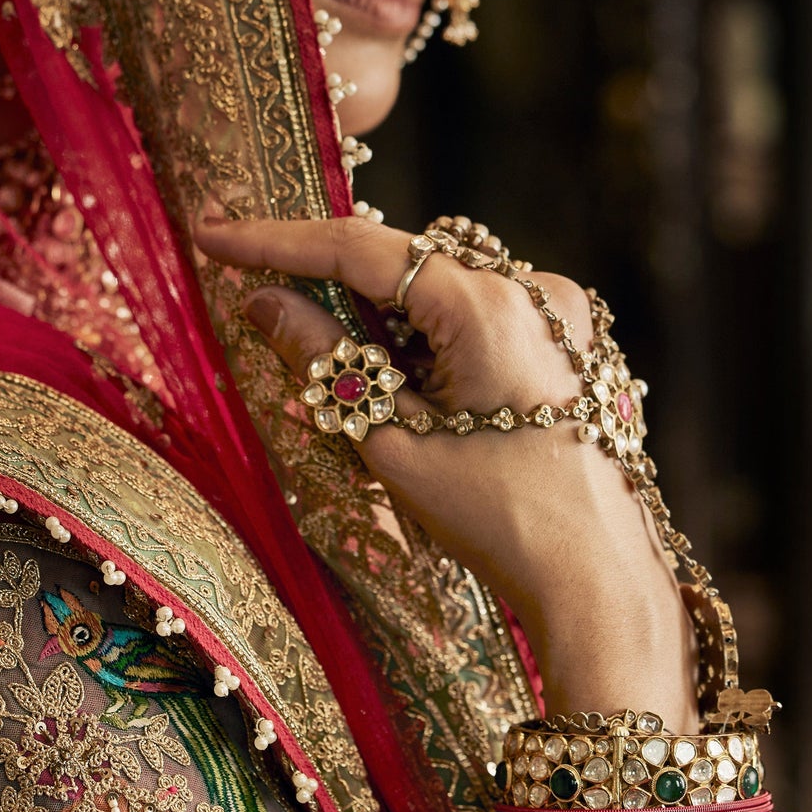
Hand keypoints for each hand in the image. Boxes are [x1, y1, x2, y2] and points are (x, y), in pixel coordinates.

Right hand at [193, 214, 693, 720]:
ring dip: (387, 320)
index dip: (278, 241)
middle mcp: (531, 289)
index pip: (361, 249)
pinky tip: (423, 398)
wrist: (596, 577)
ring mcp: (558, 310)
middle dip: (334, 286)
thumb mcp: (394, 442)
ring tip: (375, 395)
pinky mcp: (569, 338)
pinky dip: (432, 338)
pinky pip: (479, 312)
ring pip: (439, 286)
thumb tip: (262, 303)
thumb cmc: (499, 520)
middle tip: (270, 314)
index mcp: (488, 306)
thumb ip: (325, 363)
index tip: (215, 234)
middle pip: (403, 262)